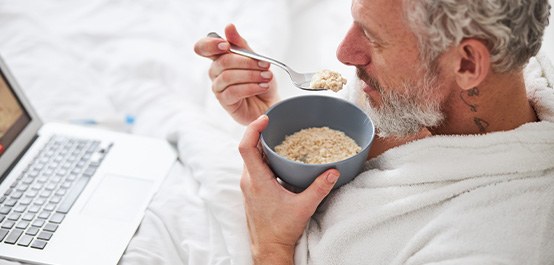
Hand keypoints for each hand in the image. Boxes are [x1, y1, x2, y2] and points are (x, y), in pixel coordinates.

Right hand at [194, 24, 279, 124]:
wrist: (271, 101)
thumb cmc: (261, 79)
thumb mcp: (256, 59)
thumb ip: (241, 45)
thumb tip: (229, 27)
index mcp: (220, 57)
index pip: (203, 47)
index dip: (210, 44)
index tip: (226, 45)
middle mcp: (215, 72)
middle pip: (222, 61)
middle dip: (247, 62)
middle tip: (265, 65)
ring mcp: (218, 87)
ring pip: (228, 76)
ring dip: (251, 75)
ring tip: (267, 77)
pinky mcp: (224, 101)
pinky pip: (233, 91)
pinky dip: (251, 87)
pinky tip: (262, 86)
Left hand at [239, 115, 339, 263]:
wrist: (269, 248)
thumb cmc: (281, 230)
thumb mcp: (304, 207)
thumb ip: (319, 188)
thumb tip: (334, 171)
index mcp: (257, 181)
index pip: (246, 147)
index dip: (253, 129)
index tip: (265, 118)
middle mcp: (249, 181)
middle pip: (249, 149)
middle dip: (260, 133)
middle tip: (276, 122)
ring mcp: (249, 186)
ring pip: (252, 158)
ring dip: (263, 146)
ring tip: (280, 135)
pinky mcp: (253, 191)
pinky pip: (255, 167)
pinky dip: (264, 157)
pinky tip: (280, 157)